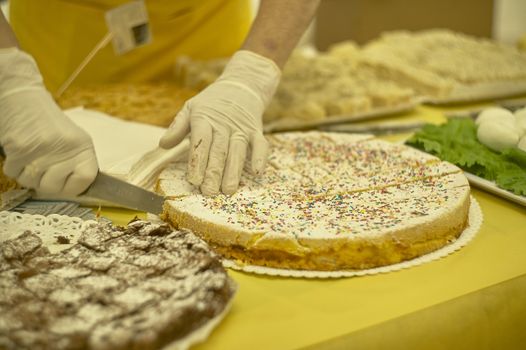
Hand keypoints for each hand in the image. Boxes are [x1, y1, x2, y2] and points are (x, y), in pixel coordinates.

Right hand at [0, 48, 97, 195]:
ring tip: (32, 157)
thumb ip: (78, 163)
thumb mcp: (74, 140)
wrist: (23, 97)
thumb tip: (77, 190)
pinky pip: (13, 173)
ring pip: (31, 183)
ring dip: (28, 175)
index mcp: (83, 147)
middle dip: (44, 183)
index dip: (73, 187)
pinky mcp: (19, 148)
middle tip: (43, 168)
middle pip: (54, 188)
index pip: (85, 180)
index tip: (65, 183)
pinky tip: (20, 152)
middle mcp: (65, 148)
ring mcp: (42, 149)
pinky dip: (14, 167)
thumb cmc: (49, 122)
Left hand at [160, 50, 280, 194]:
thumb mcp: (191, 108)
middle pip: (218, 151)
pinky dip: (260, 158)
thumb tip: (163, 144)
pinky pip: (260, 145)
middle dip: (214, 172)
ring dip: (233, 171)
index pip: (201, 142)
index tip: (194, 180)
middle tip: (209, 192)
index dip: (197, 161)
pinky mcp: (256, 131)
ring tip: (228, 190)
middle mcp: (223, 124)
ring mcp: (241, 128)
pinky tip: (257, 173)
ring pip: (237, 151)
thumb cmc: (212, 103)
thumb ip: (178, 127)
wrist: (242, 85)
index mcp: (204, 119)